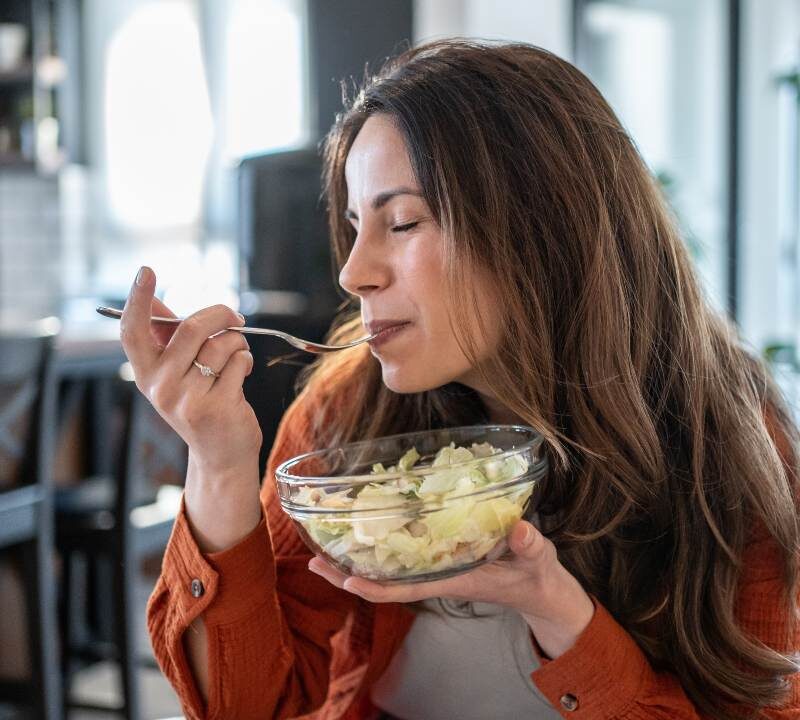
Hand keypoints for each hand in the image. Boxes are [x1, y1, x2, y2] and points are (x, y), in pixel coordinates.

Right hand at [119, 266, 262, 474]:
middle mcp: (161, 387)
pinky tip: (241, 374)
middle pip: (192, 328)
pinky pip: (239, 361)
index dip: (138, 299)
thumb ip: (168, 338)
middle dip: (221, 314)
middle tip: (236, 318)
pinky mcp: (218, 406)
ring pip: (222, 343)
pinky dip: (246, 360)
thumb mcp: (177, 373)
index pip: (134, 331)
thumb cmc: (201, 403)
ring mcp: (188, 399)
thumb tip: (156, 301)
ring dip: (238, 343)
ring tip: (236, 358)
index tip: (146, 271)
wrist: (220, 453)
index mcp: (146, 374)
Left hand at [308, 519, 594, 658]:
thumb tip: (519, 529)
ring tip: (324, 547)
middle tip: (312, 559)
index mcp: (454, 579)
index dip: (374, 586)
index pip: (406, 588)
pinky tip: (367, 534)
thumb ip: (530, 545)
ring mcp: (438, 570)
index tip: (344, 577)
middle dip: (348, 573)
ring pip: (389, 571)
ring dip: (357, 560)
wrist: (541, 591)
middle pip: (384, 581)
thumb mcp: (537, 559)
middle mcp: (438, 577)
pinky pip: (404, 559)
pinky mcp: (443, 560)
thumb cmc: (537, 577)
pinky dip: (381, 549)